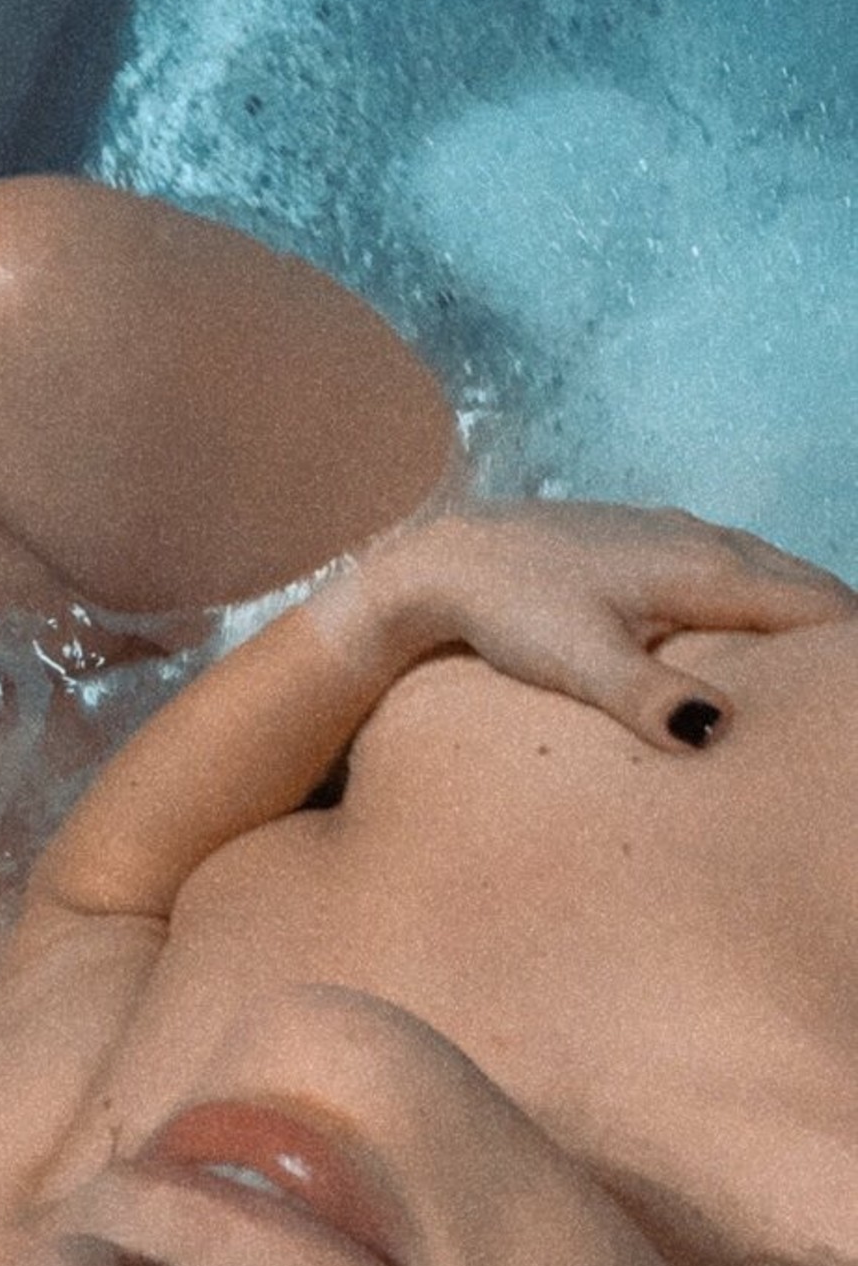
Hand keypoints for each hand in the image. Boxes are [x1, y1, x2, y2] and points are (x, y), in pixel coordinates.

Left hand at [323, 502, 855, 750]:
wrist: (447, 557)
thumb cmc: (512, 611)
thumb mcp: (578, 662)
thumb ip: (648, 698)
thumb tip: (716, 731)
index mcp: (706, 573)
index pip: (819, 612)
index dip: (849, 659)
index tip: (855, 709)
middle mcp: (708, 543)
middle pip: (810, 590)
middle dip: (842, 638)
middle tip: (849, 702)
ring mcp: (681, 534)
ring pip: (776, 573)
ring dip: (810, 615)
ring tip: (829, 673)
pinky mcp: (653, 539)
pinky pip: (740, 567)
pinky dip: (771, 599)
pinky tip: (761, 632)